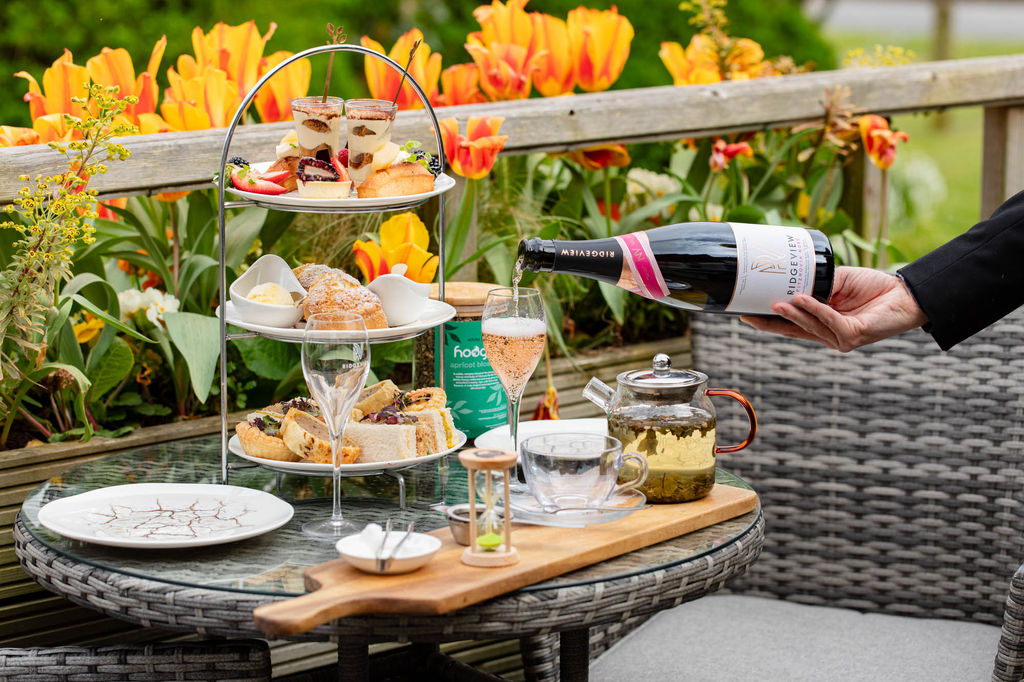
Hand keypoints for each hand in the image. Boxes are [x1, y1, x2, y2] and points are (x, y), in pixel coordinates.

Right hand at [739, 266, 927, 351]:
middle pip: (792, 331)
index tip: (746, 312)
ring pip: (809, 327)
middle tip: (748, 314)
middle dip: (769, 324)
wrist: (906, 294)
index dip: (768, 321)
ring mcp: (839, 338)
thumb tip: (795, 282)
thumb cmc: (875, 288)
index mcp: (821, 323)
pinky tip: (802, 300)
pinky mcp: (853, 336)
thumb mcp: (839, 282)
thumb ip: (819, 284)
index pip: (789, 325)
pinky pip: (829, 322)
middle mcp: (827, 335)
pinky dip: (815, 310)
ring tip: (775, 302)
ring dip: (791, 314)